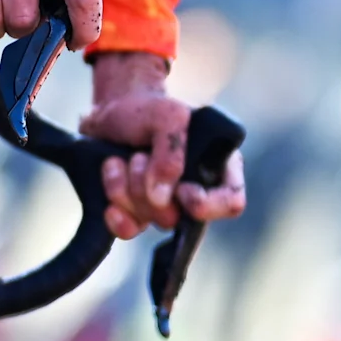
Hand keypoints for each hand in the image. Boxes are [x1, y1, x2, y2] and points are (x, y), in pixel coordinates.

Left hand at [79, 53, 249, 239]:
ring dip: (127, 187)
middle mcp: (194, 191)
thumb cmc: (148, 110)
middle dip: (149, 186)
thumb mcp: (168, 117)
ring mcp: (164, 206)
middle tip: (139, 155)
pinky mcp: (137, 213)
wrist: (110, 111)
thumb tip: (160, 198)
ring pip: (149, 220)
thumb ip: (172, 151)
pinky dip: (116, 213)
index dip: (208, 205)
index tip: (183, 190)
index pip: (231, 202)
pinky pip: (129, 230)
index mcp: (217, 167)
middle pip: (178, 216)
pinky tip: (110, 195)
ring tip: (122, 159)